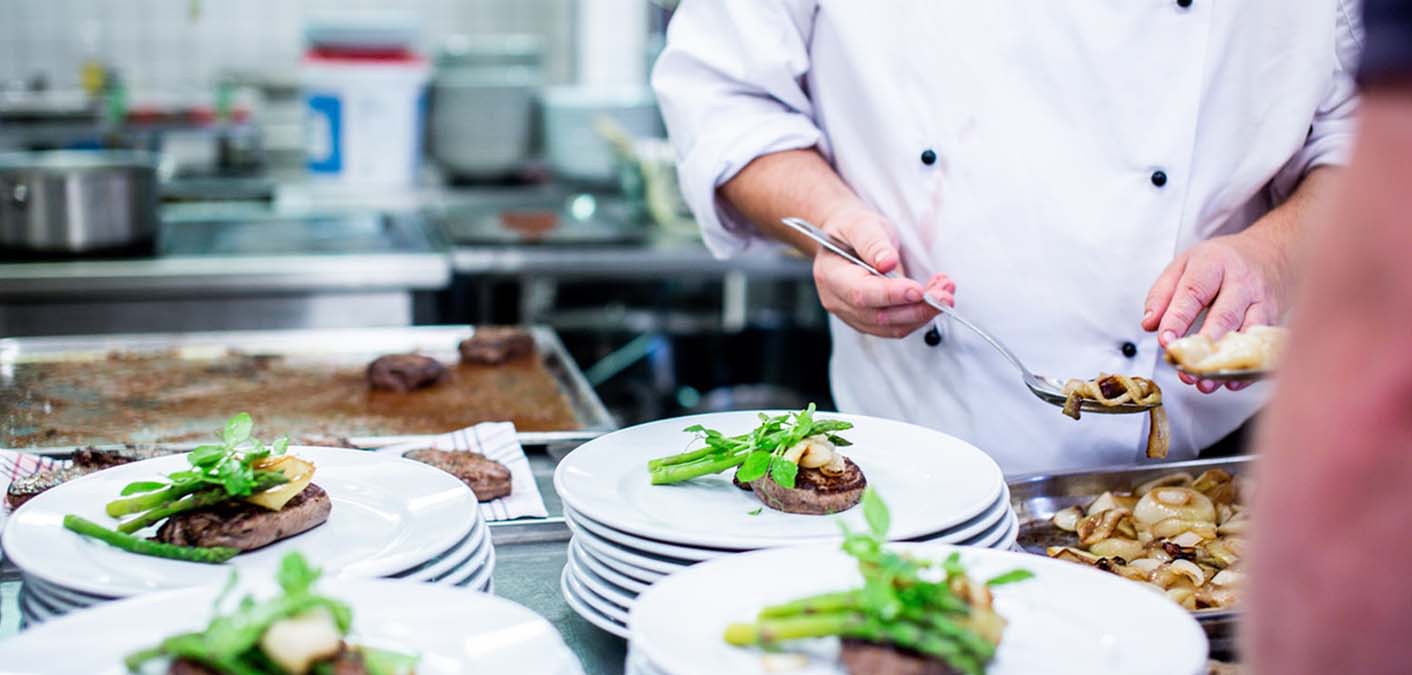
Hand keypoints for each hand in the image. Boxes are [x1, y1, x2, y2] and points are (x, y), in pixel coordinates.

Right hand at [812, 206, 954, 337]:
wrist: (848, 239)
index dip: (891, 294)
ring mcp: (852, 315)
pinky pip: (896, 327)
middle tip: (944, 294)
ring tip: (945, 293)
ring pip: (891, 327)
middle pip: (879, 316)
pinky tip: (934, 298)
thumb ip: (873, 242)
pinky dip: (919, 315)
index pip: (861, 293)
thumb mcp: (862, 224)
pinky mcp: (869, 321)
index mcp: (831, 274)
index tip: (918, 289)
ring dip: (923, 313)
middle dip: (916, 308)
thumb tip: (887, 263)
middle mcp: (837, 300)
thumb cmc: (853, 230)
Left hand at [1143, 229, 1288, 392]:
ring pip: (1247, 334)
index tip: (1165, 341)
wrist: (1273, 251)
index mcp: (1213, 264)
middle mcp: (1242, 282)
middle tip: (1184, 368)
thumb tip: (1150, 324)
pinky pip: (1264, 346)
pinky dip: (1249, 367)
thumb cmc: (1221, 262)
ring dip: (1225, 362)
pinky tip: (1233, 382)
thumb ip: (1162, 293)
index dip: (1178, 319)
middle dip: (1203, 345)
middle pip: (1224, 315)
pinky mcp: (1276, 318)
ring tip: (1205, 383)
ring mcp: (1263, 301)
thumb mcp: (1185, 265)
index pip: (1193, 292)